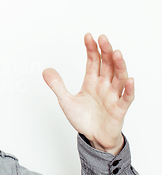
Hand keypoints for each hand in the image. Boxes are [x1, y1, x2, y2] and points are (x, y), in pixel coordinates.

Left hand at [42, 34, 133, 154]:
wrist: (94, 138)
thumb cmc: (84, 119)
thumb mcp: (65, 101)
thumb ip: (57, 85)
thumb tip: (46, 70)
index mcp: (92, 82)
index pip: (94, 61)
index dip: (91, 49)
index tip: (88, 36)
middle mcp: (104, 86)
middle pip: (107, 65)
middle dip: (105, 51)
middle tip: (102, 38)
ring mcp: (113, 96)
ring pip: (119, 78)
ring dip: (119, 65)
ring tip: (116, 53)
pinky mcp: (119, 109)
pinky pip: (126, 98)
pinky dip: (129, 89)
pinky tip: (129, 80)